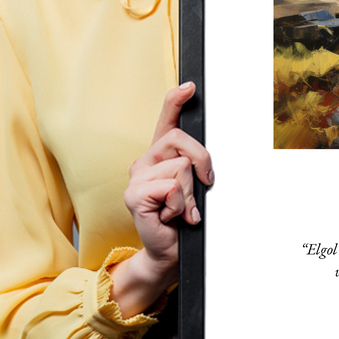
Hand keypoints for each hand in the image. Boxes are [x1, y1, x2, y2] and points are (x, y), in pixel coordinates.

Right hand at [109, 82, 213, 316]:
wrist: (170, 252)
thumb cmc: (183, 219)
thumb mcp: (194, 187)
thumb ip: (195, 167)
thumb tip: (205, 159)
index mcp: (160, 156)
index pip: (166, 120)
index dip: (176, 100)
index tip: (190, 86)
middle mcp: (145, 161)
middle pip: (181, 140)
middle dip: (202, 162)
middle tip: (203, 186)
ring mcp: (136, 177)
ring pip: (180, 167)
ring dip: (190, 193)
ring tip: (182, 209)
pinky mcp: (134, 195)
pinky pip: (171, 187)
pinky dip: (180, 205)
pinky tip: (171, 216)